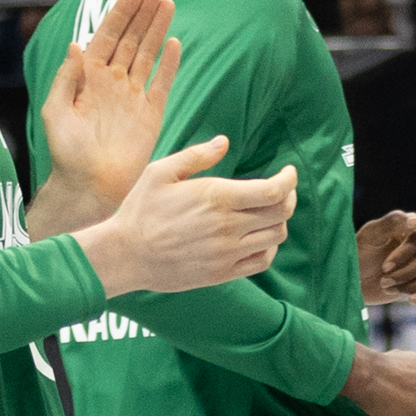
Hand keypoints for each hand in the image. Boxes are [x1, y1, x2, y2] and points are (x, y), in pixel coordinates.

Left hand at [39, 0, 179, 222]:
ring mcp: (133, 96)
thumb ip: (65, 78)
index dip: (121, 12)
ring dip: (157, 29)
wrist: (89, 186)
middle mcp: (112, 82)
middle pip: (130, 38)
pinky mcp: (151, 114)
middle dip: (142, 12)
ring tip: (167, 3)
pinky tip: (173, 42)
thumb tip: (76, 45)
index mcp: (88, 77)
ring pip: (147, 54)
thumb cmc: (66, 153)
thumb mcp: (55, 112)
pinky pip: (162, 83)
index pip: (107, 36)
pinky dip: (168, 64)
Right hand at [81, 139, 293, 293]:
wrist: (126, 255)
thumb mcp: (161, 172)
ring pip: (276, 236)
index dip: (289, 180)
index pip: (273, 191)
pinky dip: (270, 248)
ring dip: (280, 221)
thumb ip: (196, 156)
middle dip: (289, 198)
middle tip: (283, 190)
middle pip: (281, 213)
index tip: (289, 172)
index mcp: (217, 197)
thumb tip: (224, 142)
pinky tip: (260, 238)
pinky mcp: (223, 273)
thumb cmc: (141, 209)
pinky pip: (262, 261)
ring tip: (270, 213)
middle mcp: (228, 226)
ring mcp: (227, 252)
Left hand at [357, 209, 415, 302]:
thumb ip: (392, 223)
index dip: (404, 255)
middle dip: (407, 273)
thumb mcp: (370, 236)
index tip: (385, 267)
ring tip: (389, 288)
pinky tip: (412, 300)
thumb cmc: (360, 254)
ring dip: (414, 286)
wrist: (355, 280)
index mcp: (412, 230)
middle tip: (384, 281)